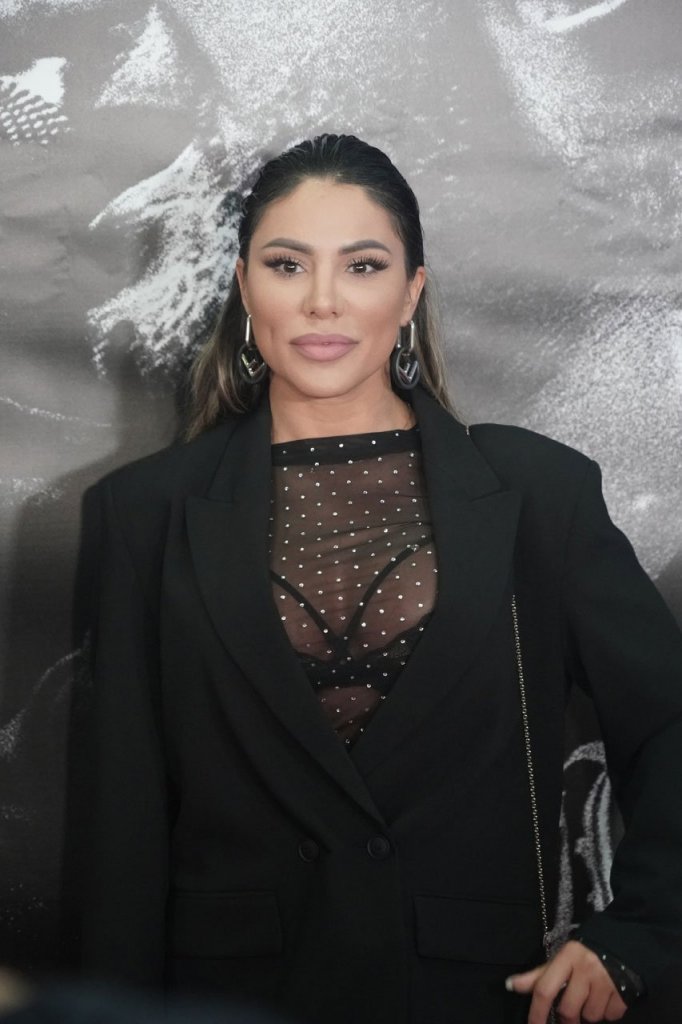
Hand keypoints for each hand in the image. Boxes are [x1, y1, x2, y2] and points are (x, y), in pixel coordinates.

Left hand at [506, 940, 628, 1022]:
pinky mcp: (624, 994)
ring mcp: (606, 981)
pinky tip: (606, 998)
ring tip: (591, 998)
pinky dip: (606, 1013)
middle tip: (569, 1013)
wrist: (621, 945)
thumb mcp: (560, 960)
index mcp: (567, 957)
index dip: (536, 1013)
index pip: (545, 989)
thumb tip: (510, 985)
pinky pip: (609, 1017)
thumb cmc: (583, 955)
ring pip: (590, 1017)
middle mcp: (586, 968)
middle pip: (568, 1010)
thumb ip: (537, 976)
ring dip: (588, 1014)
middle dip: (566, 1018)